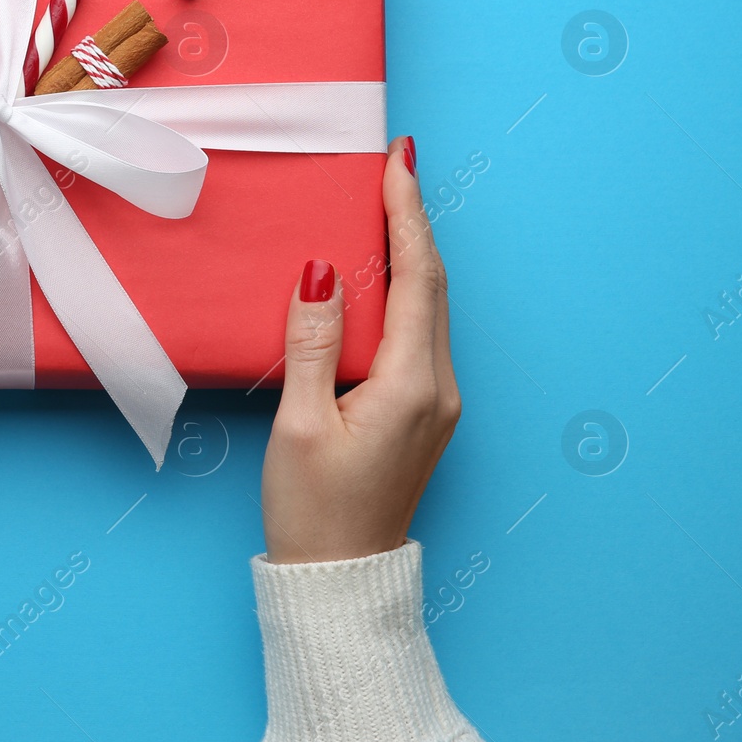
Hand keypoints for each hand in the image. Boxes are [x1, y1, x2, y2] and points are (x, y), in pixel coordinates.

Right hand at [260, 136, 460, 563]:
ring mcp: (436, 404)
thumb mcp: (301, 423)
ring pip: (425, 310)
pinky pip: (415, 336)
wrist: (340, 580)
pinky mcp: (421, 416)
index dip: (407, 214)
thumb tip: (320, 271)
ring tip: (381, 207)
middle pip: (430, 286)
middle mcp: (439, 389)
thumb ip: (312, 342)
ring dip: (406, 256)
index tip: (400, 161)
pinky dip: (399, 294)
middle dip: (411, 222)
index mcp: (414, 385)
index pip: (416, 278)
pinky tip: (375, 278)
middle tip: (392, 167)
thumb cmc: (314, 511)